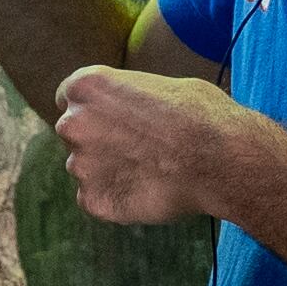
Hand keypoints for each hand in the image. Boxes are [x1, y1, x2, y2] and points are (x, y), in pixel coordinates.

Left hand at [55, 65, 272, 225]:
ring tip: (151, 171)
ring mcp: (80, 166)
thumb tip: (129, 111)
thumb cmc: (200, 113)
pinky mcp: (94, 200)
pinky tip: (148, 191)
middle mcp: (73, 124)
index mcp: (86, 86)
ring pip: (87, 169)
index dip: (94, 110)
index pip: (68, 97)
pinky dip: (116, 198)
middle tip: (139, 148)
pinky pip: (97, 199)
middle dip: (99, 140)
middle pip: (76, 134)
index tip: (113, 120)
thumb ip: (128, 98)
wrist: (218, 158)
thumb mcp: (160, 85)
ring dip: (109, 170)